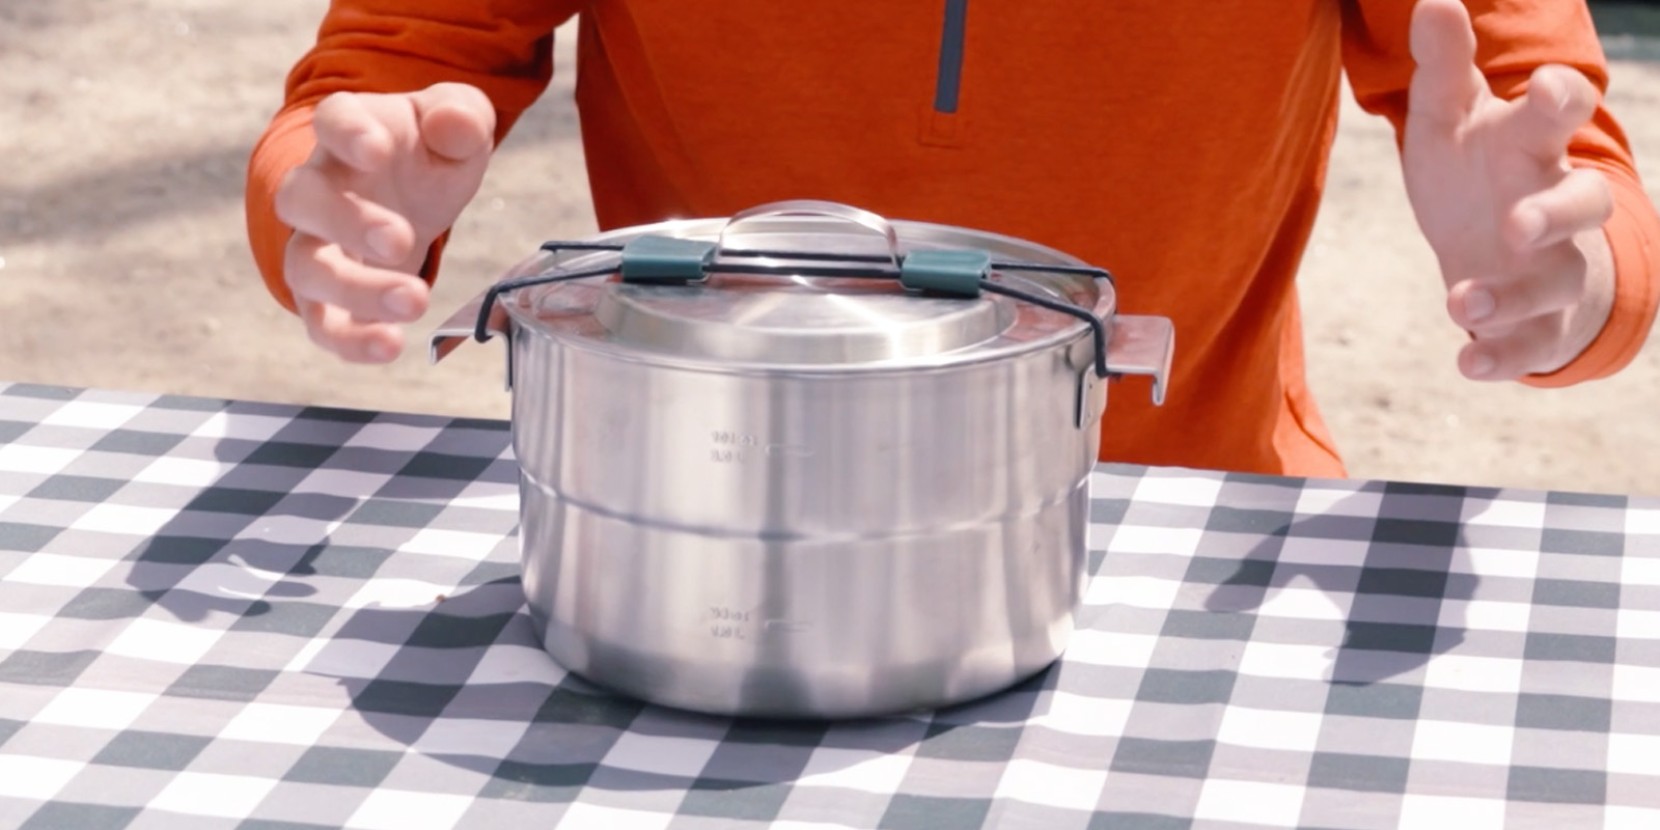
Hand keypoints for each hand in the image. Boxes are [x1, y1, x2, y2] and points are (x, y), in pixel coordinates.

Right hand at [273, 83, 495, 362]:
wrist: (415, 188)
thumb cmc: (428, 149)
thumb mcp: (457, 121)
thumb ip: (460, 116)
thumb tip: (455, 126)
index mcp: (349, 132)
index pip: (333, 121)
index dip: (348, 133)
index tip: (375, 149)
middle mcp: (319, 187)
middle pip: (302, 200)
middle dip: (347, 222)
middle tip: (401, 241)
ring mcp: (317, 243)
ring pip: (306, 268)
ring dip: (355, 290)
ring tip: (413, 302)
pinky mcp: (330, 296)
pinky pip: (322, 323)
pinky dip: (349, 340)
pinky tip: (389, 346)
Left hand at [1402, 0, 1614, 380]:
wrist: (1488, 240)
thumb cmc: (1471, 167)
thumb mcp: (1446, 117)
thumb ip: (1443, 67)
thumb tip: (1434, 2)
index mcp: (1530, 144)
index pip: (1558, 116)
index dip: (1559, 100)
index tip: (1548, 90)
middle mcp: (1551, 202)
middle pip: (1581, 201)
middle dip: (1556, 212)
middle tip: (1518, 223)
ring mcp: (1550, 264)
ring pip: (1557, 280)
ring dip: (1513, 296)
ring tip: (1461, 304)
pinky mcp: (1534, 319)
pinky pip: (1529, 342)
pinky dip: (1501, 356)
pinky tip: (1466, 363)